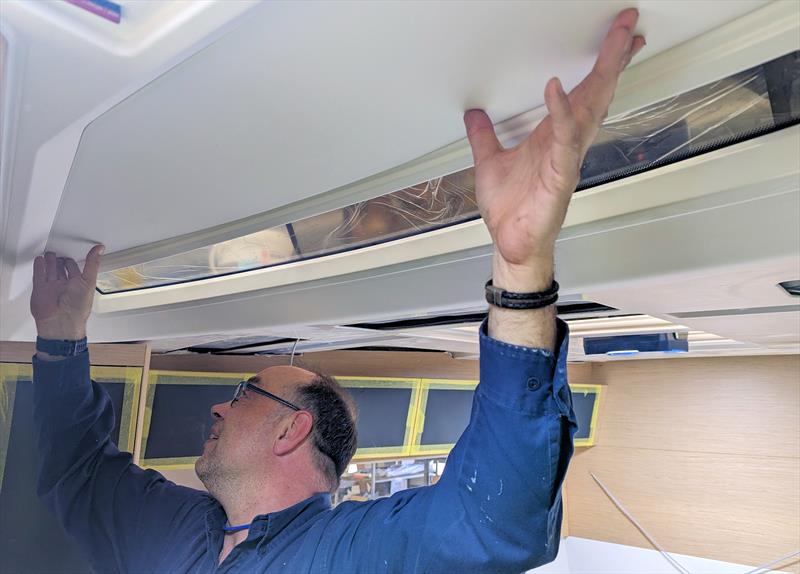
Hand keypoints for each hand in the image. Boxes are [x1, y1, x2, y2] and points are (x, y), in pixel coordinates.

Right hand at [31, 245, 103, 339]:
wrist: (60, 321)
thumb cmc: (77, 306)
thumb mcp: (88, 281)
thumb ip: (92, 264)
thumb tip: (100, 249)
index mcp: (78, 284)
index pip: (75, 269)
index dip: (75, 261)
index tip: (76, 254)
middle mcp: (65, 286)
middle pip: (61, 269)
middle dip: (60, 261)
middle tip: (59, 252)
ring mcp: (52, 287)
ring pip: (50, 270)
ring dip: (50, 261)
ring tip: (50, 254)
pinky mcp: (40, 289)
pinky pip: (39, 275)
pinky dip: (39, 266)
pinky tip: (40, 260)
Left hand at [464, 8, 644, 289]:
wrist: (512, 244)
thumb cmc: (511, 210)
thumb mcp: (488, 161)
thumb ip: (483, 136)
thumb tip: (473, 115)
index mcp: (552, 135)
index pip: (582, 91)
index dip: (599, 64)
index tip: (616, 37)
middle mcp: (566, 142)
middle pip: (596, 91)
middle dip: (613, 57)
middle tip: (628, 25)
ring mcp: (567, 156)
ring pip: (589, 108)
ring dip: (602, 74)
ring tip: (615, 43)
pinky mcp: (559, 174)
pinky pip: (562, 139)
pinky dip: (559, 112)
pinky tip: (556, 88)